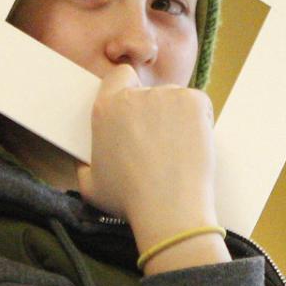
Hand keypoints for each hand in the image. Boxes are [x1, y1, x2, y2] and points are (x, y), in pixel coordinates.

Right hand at [79, 65, 218, 227]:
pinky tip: (191, 145)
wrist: (168, 209)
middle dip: (155, 112)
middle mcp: (134, 96)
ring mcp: (166, 96)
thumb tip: (86, 159)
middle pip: (150, 92)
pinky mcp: (193, 102)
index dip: (129, 88)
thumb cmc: (130, 201)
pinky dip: (199, 120)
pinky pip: (198, 104)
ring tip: (176, 150)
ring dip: (177, 117)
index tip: (136, 108)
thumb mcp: (90, 185)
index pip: (118, 76)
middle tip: (160, 142)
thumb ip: (85, 163)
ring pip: (175, 99)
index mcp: (105, 109)